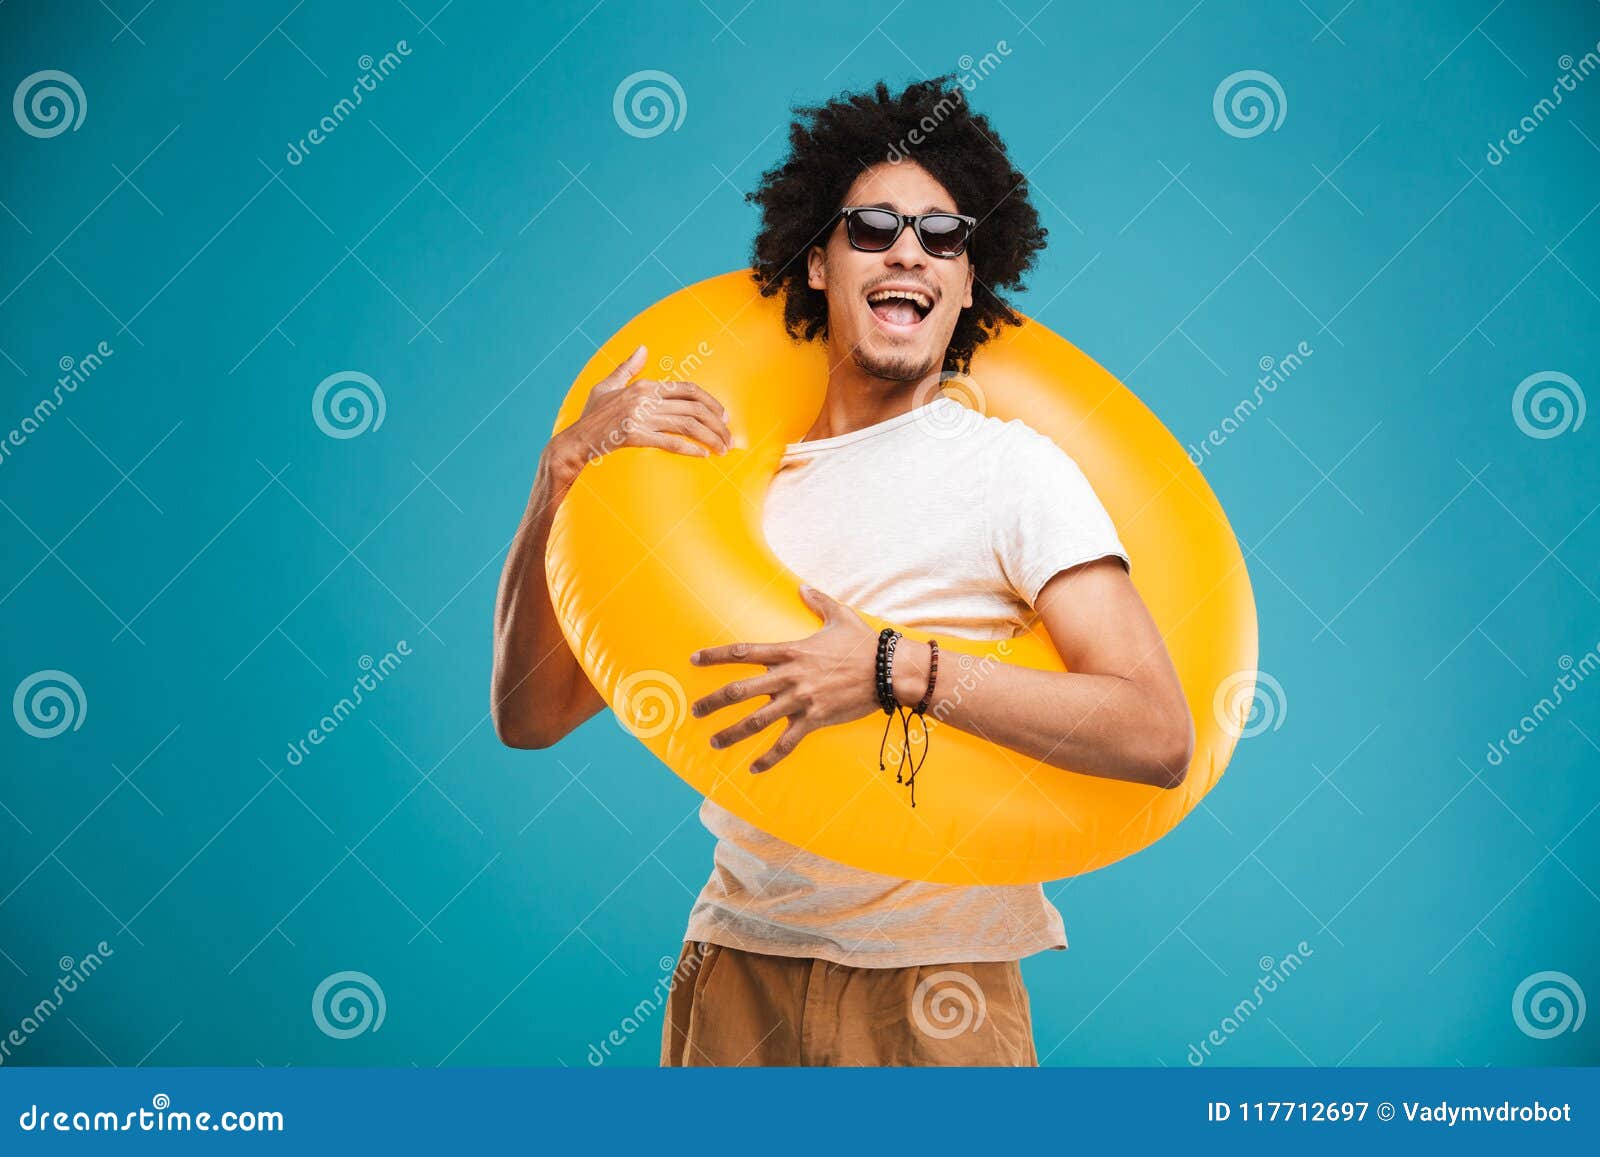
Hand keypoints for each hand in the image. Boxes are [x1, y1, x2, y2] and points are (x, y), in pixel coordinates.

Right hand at [545, 345, 730, 490]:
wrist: (575, 440)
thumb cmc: (592, 415)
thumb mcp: (607, 385)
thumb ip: (628, 367)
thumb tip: (643, 349)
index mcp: (644, 386)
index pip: (688, 389)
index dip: (710, 402)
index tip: (723, 416)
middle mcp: (645, 398)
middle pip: (694, 408)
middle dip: (717, 424)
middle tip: (729, 439)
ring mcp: (640, 417)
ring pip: (687, 424)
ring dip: (710, 437)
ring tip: (722, 450)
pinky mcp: (634, 436)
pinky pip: (669, 441)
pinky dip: (689, 448)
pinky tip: (702, 455)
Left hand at [690, 586, 922, 772]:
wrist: (889, 671)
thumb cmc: (864, 643)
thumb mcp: (840, 616)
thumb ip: (817, 601)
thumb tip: (803, 587)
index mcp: (790, 651)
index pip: (743, 652)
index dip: (715, 656)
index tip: (694, 660)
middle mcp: (789, 677)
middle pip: (739, 691)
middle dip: (712, 702)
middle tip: (694, 711)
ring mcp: (800, 701)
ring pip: (756, 721)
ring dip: (731, 733)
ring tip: (713, 743)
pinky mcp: (814, 720)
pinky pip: (785, 743)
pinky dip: (768, 758)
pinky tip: (753, 769)